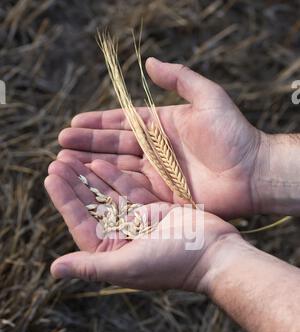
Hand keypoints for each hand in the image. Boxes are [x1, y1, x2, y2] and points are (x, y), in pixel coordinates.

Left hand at [44, 157, 237, 290]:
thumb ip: (90, 266)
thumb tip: (54, 269)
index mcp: (112, 254)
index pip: (81, 223)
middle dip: (75, 183)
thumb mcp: (127, 266)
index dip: (64, 200)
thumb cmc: (172, 263)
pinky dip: (117, 177)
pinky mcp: (155, 209)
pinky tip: (100, 162)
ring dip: (92, 176)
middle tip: (58, 160)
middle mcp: (123, 238)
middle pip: (92, 206)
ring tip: (73, 156)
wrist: (216, 254)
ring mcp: (139, 222)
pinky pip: (131, 190)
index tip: (50, 177)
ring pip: (109, 195)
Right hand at [57, 58, 261, 218]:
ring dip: (91, 166)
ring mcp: (157, 176)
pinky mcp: (161, 198)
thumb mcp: (207, 97)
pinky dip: (110, 186)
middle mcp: (155, 152)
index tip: (73, 123)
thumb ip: (179, 78)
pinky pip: (131, 191)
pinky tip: (89, 182)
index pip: (123, 124)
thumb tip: (149, 63)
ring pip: (117, 169)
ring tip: (64, 162)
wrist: (253, 172)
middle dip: (86, 145)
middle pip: (114, 148)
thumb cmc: (233, 133)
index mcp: (162, 127)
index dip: (98, 124)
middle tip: (60, 144)